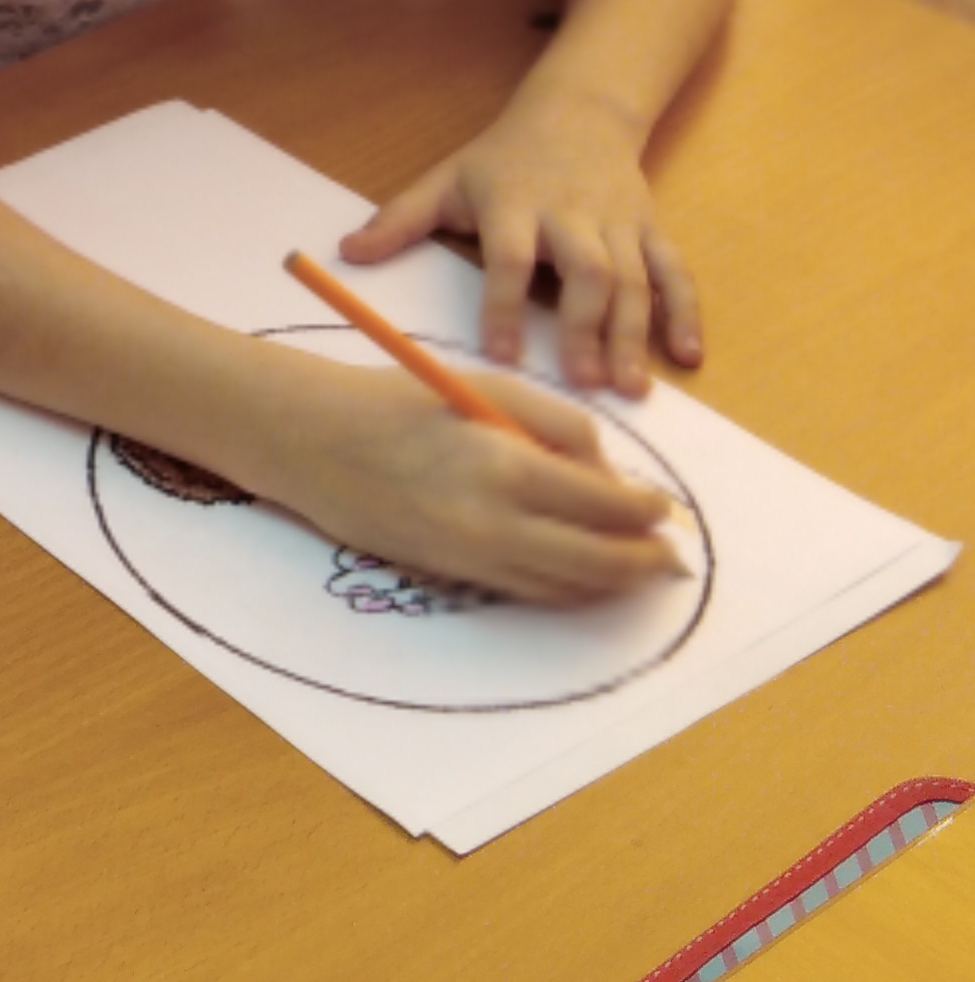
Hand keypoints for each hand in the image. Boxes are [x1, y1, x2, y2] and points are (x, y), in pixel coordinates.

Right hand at [248, 354, 683, 604]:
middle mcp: (493, 523)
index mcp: (506, 465)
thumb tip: (609, 473)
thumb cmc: (398, 401)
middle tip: (671, 558)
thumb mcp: (485, 389)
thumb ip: (558, 424)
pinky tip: (586, 578)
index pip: (606, 504)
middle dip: (645, 563)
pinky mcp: (450, 575)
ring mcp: (470, 557)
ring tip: (641, 572)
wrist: (310, 443)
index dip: (647, 511)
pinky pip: (528, 592)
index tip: (666, 510)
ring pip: (566, 587)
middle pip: (598, 561)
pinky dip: (568, 589)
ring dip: (613, 584)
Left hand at [341, 89, 698, 394]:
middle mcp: (572, 214)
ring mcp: (619, 223)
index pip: (510, 257)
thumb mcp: (445, 181)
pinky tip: (687, 357)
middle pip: (588, 271)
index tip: (501, 356)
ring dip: (634, 334)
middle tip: (582, 383)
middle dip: (585, 327)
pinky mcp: (652, 229)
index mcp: (514, 204)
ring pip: (635, 279)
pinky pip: (675, 272)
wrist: (577, 114)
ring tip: (629, 388)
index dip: (503, 304)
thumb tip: (345, 252)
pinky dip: (685, 312)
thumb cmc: (500, 161)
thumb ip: (399, 220)